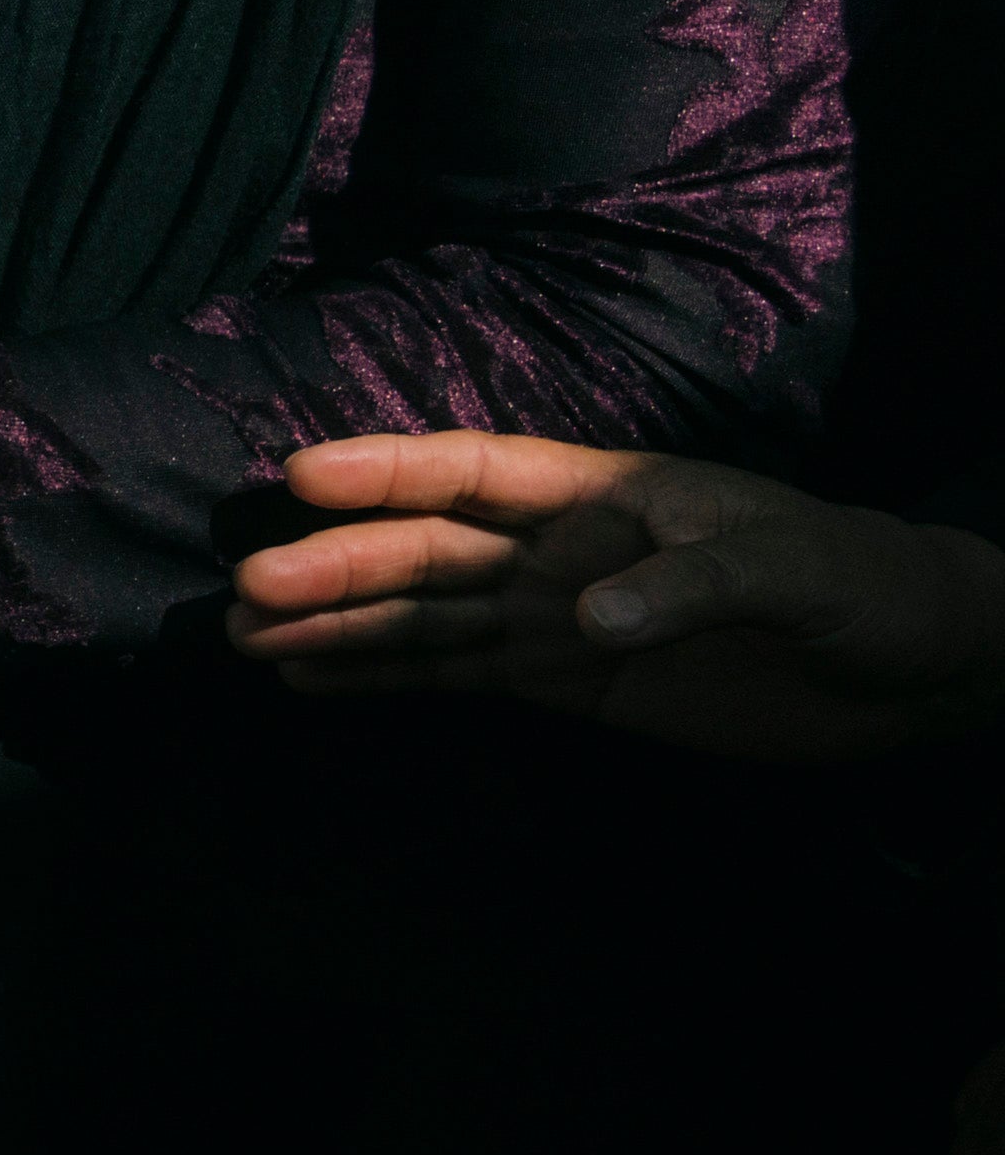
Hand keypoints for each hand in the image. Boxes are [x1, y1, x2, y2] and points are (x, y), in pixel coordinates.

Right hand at [227, 434, 1004, 762]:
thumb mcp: (799, 568)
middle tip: (248, 592)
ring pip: (422, 615)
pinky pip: (454, 675)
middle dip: (337, 567)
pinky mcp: (564, 682)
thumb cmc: (858, 586)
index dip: (389, 472)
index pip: (475, 473)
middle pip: (425, 551)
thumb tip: (592, 617)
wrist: (909, 664)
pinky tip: (309, 680)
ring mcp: (553, 616)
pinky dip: (379, 678)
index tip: (302, 479)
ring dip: (336, 626)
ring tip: (245, 639)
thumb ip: (696, 581)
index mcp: (603, 496)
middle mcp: (558, 549)